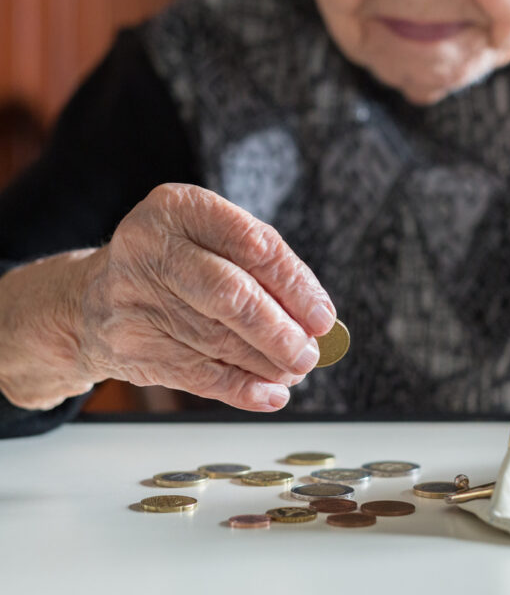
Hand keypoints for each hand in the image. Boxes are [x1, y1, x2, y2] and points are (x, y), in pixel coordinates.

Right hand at [0, 184, 335, 411]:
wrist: (92, 299)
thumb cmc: (176, 265)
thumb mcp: (210, 242)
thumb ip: (261, 270)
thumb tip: (315, 320)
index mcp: (179, 208)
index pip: (252, 244)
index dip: (295, 285)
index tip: (323, 317)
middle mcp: (150, 248)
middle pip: (230, 295)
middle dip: (279, 331)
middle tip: (309, 354)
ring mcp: (133, 298)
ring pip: (217, 340)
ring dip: (267, 363)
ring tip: (295, 370)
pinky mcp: (129, 345)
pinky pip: (197, 374)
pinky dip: (241, 388)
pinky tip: (270, 394)